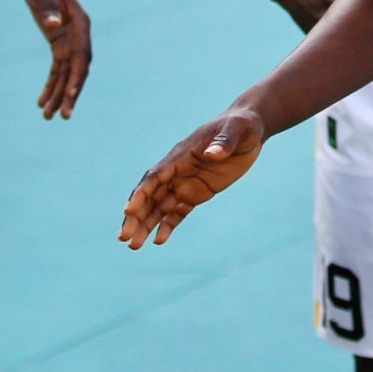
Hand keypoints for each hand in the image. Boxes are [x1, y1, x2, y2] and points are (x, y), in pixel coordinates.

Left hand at [22, 0, 92, 118]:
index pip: (82, 57)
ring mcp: (70, 42)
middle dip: (70, 94)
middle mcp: (79, 37)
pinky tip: (42, 102)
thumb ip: (49, 10)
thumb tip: (54, 25)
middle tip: (63, 116)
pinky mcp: (59, 45)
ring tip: (48, 117)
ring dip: (59, 95)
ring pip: (67, 75)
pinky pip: (57, 70)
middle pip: (77, 71)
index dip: (77, 77)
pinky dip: (51, 85)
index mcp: (81, 25)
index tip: (70, 96)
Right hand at [120, 106, 269, 246]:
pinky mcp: (197, 193)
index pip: (155, 177)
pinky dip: (168, 225)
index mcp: (181, 155)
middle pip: (151, 196)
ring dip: (146, 225)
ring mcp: (185, 183)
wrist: (248, 130)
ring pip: (160, 207)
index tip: (129, 211)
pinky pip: (178, 212)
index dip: (141, 194)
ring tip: (133, 246)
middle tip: (124, 238)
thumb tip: (211, 154)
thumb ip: (223, 143)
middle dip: (137, 216)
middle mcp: (178, 171)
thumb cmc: (240, 125)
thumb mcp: (236, 130)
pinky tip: (159, 241)